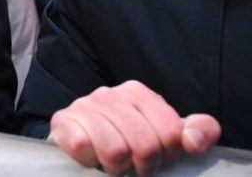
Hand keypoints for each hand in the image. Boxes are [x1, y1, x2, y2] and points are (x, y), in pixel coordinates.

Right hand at [49, 80, 221, 175]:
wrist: (79, 138)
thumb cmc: (129, 139)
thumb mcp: (167, 134)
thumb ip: (197, 131)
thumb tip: (193, 141)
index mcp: (137, 92)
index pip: (170, 133)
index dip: (168, 156)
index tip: (158, 158)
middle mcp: (109, 94)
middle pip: (144, 145)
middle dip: (143, 166)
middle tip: (135, 166)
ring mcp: (83, 105)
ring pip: (115, 150)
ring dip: (117, 167)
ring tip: (115, 164)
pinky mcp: (63, 121)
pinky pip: (83, 147)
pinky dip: (91, 161)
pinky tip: (92, 157)